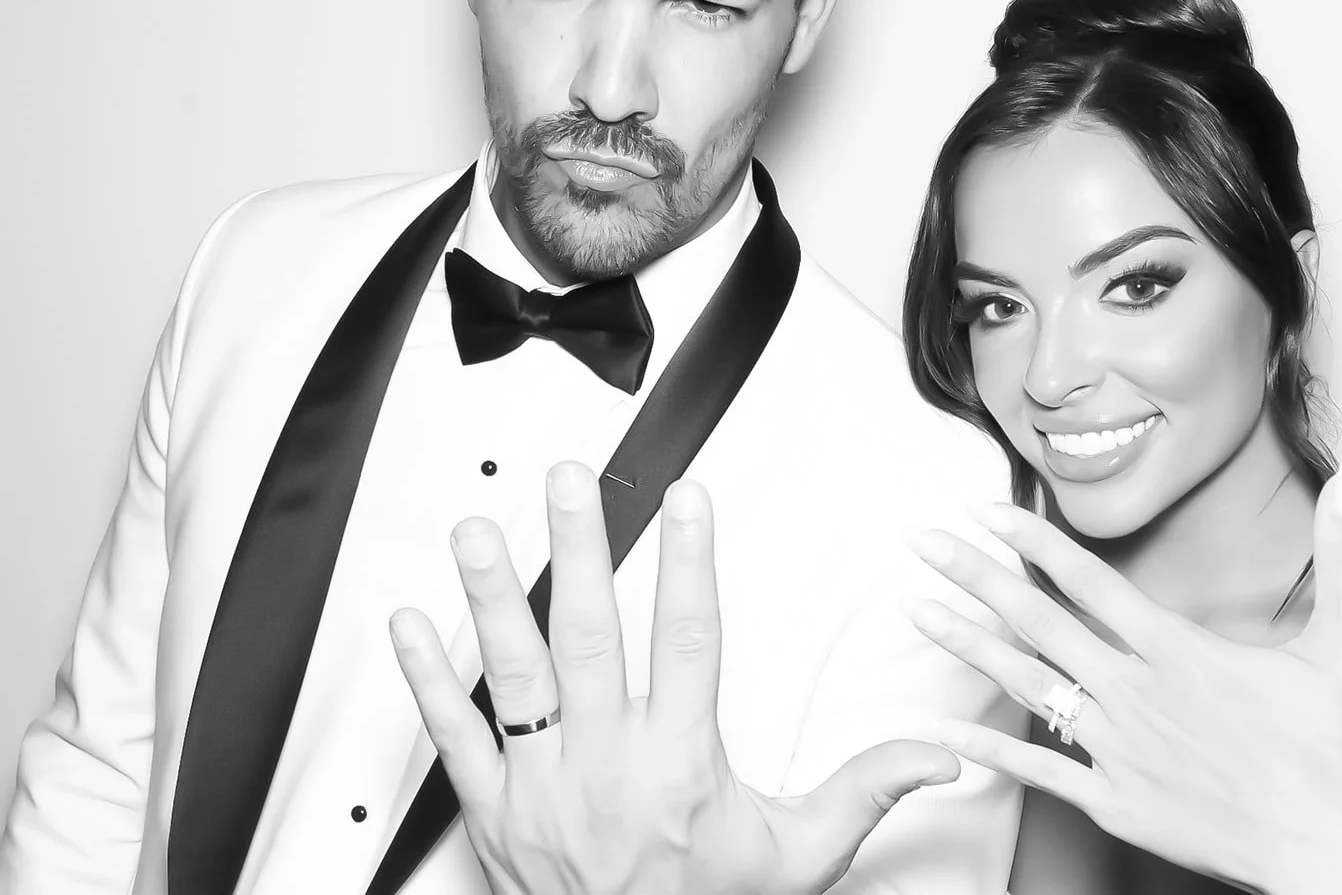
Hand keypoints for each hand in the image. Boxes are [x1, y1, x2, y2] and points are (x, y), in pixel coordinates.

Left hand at [389, 462, 957, 894]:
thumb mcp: (800, 857)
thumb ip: (863, 791)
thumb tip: (933, 757)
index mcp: (680, 764)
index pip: (690, 641)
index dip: (691, 564)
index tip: (687, 502)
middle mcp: (606, 766)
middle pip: (590, 637)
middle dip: (580, 550)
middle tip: (568, 484)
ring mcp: (542, 786)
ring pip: (514, 675)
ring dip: (493, 597)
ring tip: (477, 532)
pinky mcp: (493, 811)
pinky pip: (453, 738)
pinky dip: (426, 680)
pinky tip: (408, 625)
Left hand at [904, 451, 1341, 892]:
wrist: (1340, 853)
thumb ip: (1341, 546)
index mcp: (1181, 650)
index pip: (1088, 579)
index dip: (1031, 540)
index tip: (982, 509)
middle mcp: (1138, 693)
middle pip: (1038, 621)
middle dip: (973, 576)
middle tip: (919, 541)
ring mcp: (1121, 751)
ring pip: (1028, 687)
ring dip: (967, 645)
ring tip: (915, 610)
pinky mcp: (1117, 805)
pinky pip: (1042, 772)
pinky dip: (993, 750)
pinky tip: (948, 732)